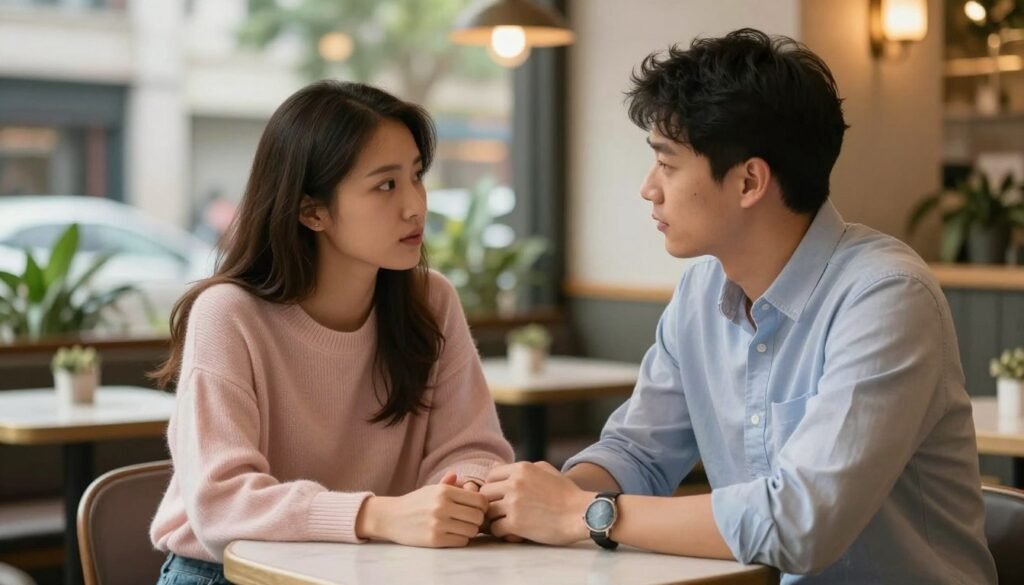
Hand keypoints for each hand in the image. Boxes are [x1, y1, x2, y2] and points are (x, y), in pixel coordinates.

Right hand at [356, 472, 487, 546]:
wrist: (391, 517)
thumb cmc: (415, 502)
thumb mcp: (431, 489)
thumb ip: (449, 484)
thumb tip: (462, 479)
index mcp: (444, 491)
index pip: (480, 500)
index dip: (482, 506)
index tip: (476, 509)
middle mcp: (442, 506)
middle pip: (478, 517)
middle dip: (477, 520)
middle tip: (468, 520)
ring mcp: (438, 524)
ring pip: (471, 531)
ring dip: (468, 530)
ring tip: (459, 527)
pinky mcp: (434, 540)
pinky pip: (461, 541)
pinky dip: (460, 539)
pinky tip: (451, 535)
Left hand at [480, 461, 592, 545]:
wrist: (581, 514)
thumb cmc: (566, 493)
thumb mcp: (546, 470)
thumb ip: (523, 468)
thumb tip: (497, 469)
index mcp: (522, 469)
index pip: (491, 476)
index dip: (492, 487)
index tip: (499, 496)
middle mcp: (515, 484)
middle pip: (485, 494)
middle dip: (490, 503)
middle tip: (499, 512)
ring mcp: (514, 503)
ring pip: (487, 512)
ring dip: (494, 519)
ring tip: (505, 522)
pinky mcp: (516, 523)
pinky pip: (496, 528)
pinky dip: (502, 532)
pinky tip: (513, 532)